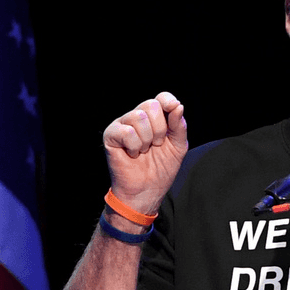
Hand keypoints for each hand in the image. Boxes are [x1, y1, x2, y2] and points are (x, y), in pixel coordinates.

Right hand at [102, 91, 188, 216]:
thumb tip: (177, 106)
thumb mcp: (177, 147)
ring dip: (146, 140)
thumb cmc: (161, 169)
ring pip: (138, 117)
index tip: (174, 109)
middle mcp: (137, 118)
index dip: (168, 101)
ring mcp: (122, 125)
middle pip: (150, 105)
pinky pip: (127, 132)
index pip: (161, 98)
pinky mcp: (111, 136)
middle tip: (156, 145)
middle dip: (159, 129)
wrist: (146, 192)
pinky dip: (134, 146)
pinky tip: (133, 154)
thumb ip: (178, 126)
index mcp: (154, 118)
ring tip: (143, 151)